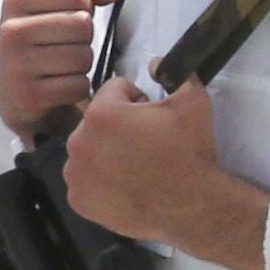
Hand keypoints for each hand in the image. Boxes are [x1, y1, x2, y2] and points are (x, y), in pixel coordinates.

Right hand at [0, 0, 114, 141]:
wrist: (21, 99)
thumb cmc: (46, 45)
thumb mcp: (59, 7)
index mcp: (16, 0)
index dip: (84, 9)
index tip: (66, 21)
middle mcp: (10, 30)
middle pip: (82, 24)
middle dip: (84, 40)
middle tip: (64, 49)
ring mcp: (15, 64)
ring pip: (82, 56)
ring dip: (82, 66)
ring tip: (61, 69)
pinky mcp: (28, 97)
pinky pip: (78, 85)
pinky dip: (78, 89)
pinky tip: (59, 89)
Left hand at [63, 79, 269, 269]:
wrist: (192, 206)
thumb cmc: (190, 153)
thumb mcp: (193, 101)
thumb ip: (173, 73)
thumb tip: (154, 64)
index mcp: (101, 114)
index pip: (114, 89)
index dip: (137, 99)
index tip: (152, 116)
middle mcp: (78, 142)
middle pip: (96, 120)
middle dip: (118, 126)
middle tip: (145, 143)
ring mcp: (76, 175)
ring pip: (88, 150)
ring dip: (106, 152)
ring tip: (135, 166)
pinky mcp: (79, 200)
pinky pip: (85, 180)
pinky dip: (100, 181)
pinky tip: (125, 185)